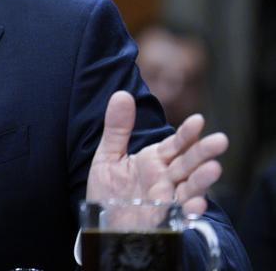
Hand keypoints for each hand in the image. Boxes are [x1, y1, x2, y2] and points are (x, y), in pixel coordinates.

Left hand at [86, 90, 227, 215]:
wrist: (98, 224)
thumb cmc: (108, 192)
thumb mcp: (108, 156)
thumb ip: (117, 128)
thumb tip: (121, 94)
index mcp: (155, 161)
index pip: (176, 144)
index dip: (187, 133)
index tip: (198, 120)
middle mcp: (165, 179)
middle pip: (188, 163)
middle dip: (203, 153)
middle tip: (220, 140)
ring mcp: (166, 199)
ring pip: (189, 188)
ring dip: (202, 180)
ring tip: (214, 168)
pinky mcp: (162, 220)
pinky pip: (178, 214)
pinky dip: (188, 209)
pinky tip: (194, 203)